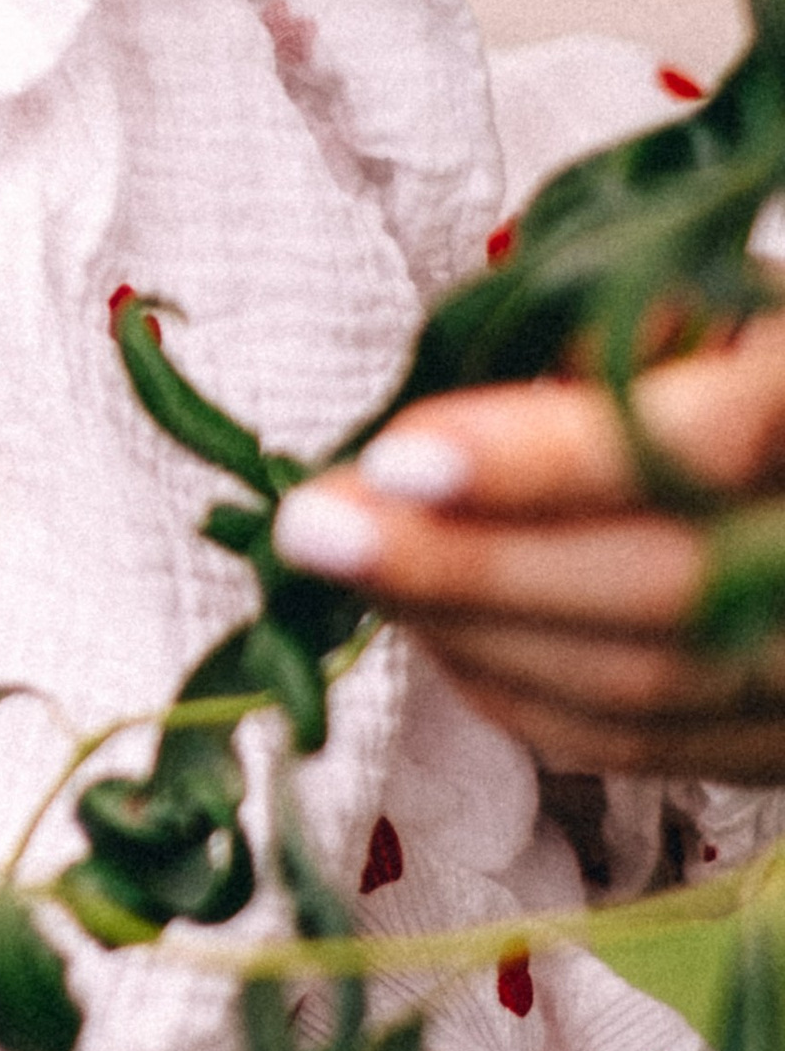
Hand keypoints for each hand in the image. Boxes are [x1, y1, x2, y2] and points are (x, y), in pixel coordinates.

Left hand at [271, 312, 784, 776]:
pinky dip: (507, 688)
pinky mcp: (777, 747)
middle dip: (462, 566)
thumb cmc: (746, 363)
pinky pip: (627, 746)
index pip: (699, 445)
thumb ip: (602, 340)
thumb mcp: (706, 304)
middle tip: (312, 529)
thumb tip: (444, 427)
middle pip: (655, 590)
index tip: (394, 458)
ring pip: (635, 689)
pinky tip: (425, 624)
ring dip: (463, 631)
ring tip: (345, 567)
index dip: (543, 461)